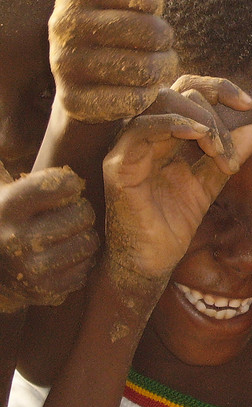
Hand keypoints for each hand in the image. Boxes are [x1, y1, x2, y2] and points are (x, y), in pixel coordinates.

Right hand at [0, 163, 97, 312]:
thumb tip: (33, 115)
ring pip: (89, 243)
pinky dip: (80, 263)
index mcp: (7, 205)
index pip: (65, 183)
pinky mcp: (45, 291)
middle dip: (80, 212)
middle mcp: (16, 238)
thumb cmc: (9, 215)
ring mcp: (31, 269)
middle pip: (82, 214)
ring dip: (84, 237)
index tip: (63, 187)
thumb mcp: (9, 186)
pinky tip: (63, 257)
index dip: (70, 184)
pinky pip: (84, 270)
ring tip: (65, 235)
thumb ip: (31, 166)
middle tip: (66, 214)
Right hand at [48, 0, 176, 122]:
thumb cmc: (112, 14)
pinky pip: (136, 100)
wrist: (92, 81)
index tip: (141, 7)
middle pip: (152, 31)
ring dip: (158, 69)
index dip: (157, 4)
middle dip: (162, 39)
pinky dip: (145, 97)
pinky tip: (133, 90)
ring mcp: (63, 67)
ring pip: (147, 67)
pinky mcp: (75, 104)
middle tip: (149, 42)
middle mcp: (59, 24)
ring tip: (144, 64)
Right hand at [102, 92, 251, 307]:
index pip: (188, 90)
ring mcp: (129, 145)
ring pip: (161, 104)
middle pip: (178, 93)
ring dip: (199, 122)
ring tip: (219, 150)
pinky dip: (172, 124)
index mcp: (166, 132)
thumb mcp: (212, 180)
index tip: (249, 104)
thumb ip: (232, 153)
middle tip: (229, 153)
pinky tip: (197, 136)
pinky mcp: (119, 164)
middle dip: (214, 117)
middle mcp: (145, 133)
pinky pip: (141, 129)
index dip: (219, 88)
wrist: (152, 259)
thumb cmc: (175, 220)